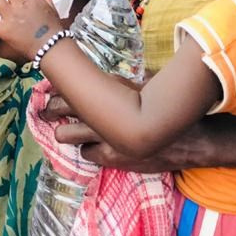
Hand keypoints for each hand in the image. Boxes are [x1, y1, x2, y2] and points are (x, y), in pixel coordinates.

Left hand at [46, 93, 204, 171]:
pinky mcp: (113, 158)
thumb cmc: (167, 108)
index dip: (57, 89)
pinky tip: (93, 145)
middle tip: (45, 111)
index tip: (50, 88)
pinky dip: (88, 150)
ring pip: (67, 135)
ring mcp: (106, 138)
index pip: (72, 87)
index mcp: (110, 92)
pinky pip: (87, 154)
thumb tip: (101, 77)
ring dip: (65, 131)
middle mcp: (104, 114)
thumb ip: (120, 83)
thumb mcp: (143, 87)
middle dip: (51, 110)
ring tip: (64, 129)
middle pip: (61, 108)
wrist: (190, 140)